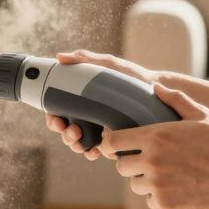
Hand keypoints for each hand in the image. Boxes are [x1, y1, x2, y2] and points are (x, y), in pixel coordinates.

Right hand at [45, 49, 160, 160]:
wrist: (155, 90)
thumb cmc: (129, 75)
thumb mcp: (107, 64)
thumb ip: (85, 59)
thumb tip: (60, 57)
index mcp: (79, 99)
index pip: (58, 112)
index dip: (53, 120)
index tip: (58, 121)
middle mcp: (86, 115)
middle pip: (65, 130)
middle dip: (64, 135)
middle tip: (73, 132)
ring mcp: (97, 129)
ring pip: (77, 143)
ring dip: (75, 145)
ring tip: (82, 144)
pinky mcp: (111, 139)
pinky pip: (95, 150)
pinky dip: (91, 152)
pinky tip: (95, 151)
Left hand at [98, 81, 208, 208]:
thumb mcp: (202, 116)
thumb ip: (176, 100)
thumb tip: (156, 87)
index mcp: (155, 136)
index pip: (112, 141)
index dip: (112, 142)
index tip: (117, 144)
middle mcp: (151, 160)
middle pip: (121, 165)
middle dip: (132, 163)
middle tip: (150, 161)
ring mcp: (157, 183)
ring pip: (135, 184)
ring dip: (145, 181)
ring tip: (167, 175)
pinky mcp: (165, 203)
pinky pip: (150, 200)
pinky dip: (159, 197)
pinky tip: (176, 188)